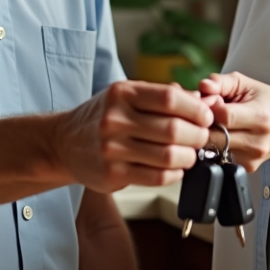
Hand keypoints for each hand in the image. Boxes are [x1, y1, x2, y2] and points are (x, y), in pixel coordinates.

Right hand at [56, 80, 212, 191]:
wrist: (64, 142)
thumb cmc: (102, 116)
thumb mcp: (126, 96)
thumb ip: (162, 97)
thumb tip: (203, 102)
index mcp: (122, 93)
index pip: (170, 98)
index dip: (195, 109)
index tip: (205, 116)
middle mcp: (115, 119)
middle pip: (172, 129)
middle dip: (197, 135)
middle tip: (202, 138)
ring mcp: (112, 148)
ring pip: (168, 156)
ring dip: (188, 157)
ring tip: (190, 154)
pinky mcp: (112, 174)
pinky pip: (156, 177)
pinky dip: (174, 174)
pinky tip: (175, 169)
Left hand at [199, 72, 269, 172]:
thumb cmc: (269, 104)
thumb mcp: (249, 85)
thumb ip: (223, 82)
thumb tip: (203, 86)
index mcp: (260, 117)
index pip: (224, 116)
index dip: (209, 106)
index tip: (208, 99)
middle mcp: (257, 141)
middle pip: (213, 136)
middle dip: (202, 122)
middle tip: (205, 111)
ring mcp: (251, 158)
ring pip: (212, 148)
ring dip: (207, 134)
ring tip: (216, 122)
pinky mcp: (245, 168)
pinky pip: (218, 156)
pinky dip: (214, 145)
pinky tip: (223, 134)